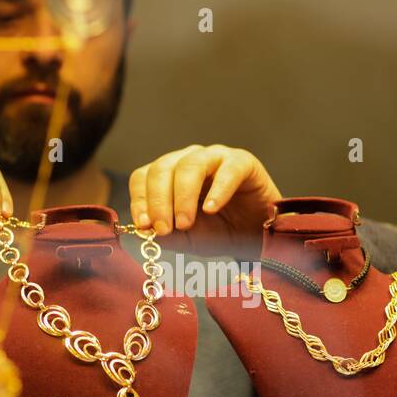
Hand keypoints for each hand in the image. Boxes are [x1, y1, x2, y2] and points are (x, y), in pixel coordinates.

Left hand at [128, 145, 281, 256]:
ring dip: (183, 197)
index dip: (139, 199)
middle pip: (162, 168)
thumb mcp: (188, 239)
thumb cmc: (220, 232)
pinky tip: (211, 210)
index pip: (143, 177)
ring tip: (185, 223)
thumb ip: (168, 235)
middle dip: (159, 201)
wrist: (257, 234)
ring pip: (190, 165)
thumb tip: (145, 231)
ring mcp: (215, 158)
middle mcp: (188, 160)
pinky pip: (227, 170)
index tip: (144, 225)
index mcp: (169, 174)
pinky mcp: (243, 162)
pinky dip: (217, 191)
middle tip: (164, 229)